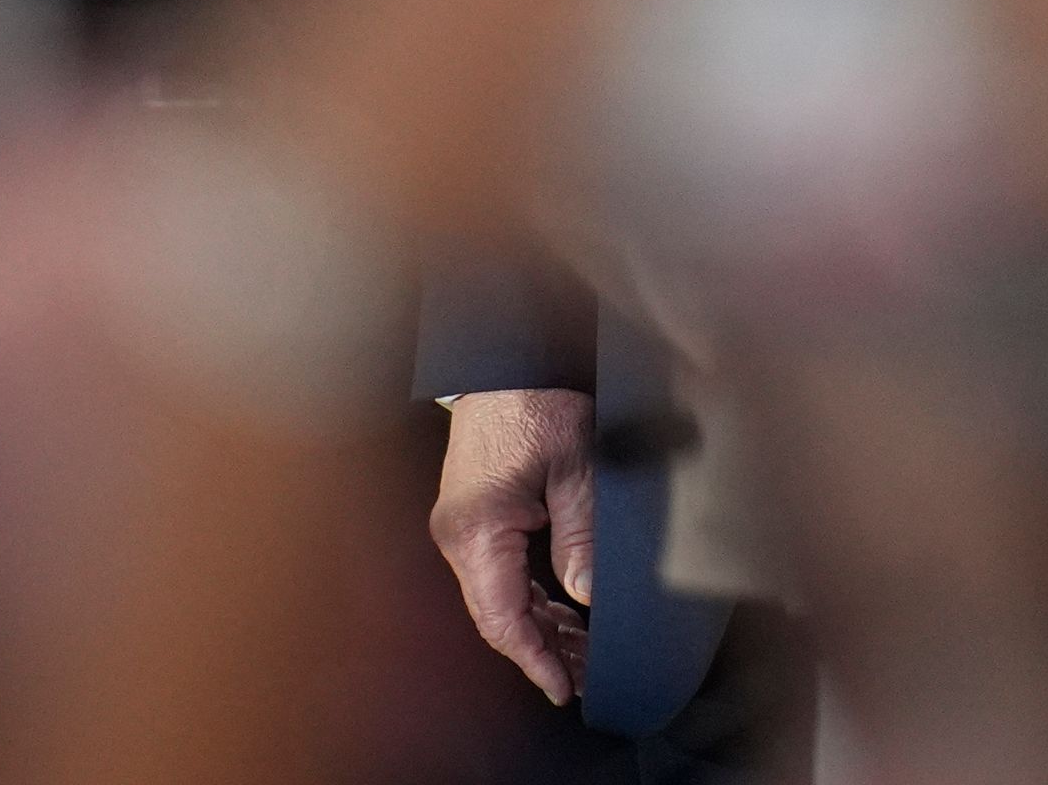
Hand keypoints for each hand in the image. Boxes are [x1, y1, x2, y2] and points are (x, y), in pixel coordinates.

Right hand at [430, 389, 599, 706]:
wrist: (507, 360)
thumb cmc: (538, 401)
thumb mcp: (576, 466)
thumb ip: (581, 534)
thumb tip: (587, 594)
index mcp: (477, 531)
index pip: (502, 618)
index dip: (534, 659)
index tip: (563, 688)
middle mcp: (460, 536)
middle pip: (499, 615)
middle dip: (543, 649)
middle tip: (586, 676)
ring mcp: (463, 527)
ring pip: (500, 597)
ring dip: (540, 625)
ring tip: (582, 653)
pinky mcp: (475, 516)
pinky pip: (500, 573)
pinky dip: (531, 597)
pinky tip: (561, 613)